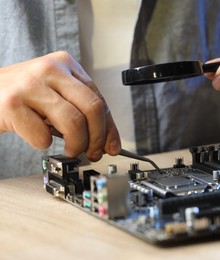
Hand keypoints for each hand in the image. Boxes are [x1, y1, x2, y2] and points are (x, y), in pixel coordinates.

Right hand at [0, 51, 120, 160]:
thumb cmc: (22, 95)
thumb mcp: (55, 92)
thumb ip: (80, 109)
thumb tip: (106, 141)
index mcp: (65, 63)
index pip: (99, 99)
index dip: (109, 128)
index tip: (111, 146)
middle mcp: (50, 69)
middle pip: (92, 109)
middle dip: (97, 138)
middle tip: (92, 152)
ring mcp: (30, 85)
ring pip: (74, 123)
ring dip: (77, 145)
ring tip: (71, 150)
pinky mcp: (12, 104)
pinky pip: (43, 136)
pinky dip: (44, 144)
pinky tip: (38, 137)